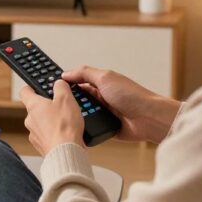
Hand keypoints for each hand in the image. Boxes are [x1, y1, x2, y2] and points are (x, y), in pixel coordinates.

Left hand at [20, 79, 84, 155]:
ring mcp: (34, 134)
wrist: (66, 152)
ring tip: (66, 122)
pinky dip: (54, 134)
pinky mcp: (40, 145)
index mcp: (33, 105)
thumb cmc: (64, 127)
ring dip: (51, 121)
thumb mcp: (66, 99)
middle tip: (61, 105)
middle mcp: (30, 120)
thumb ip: (61, 87)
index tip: (37, 86)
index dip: (31, 87)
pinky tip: (65, 134)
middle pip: (35, 108)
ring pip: (41, 123)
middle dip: (47, 106)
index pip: (25, 91)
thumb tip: (59, 83)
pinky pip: (46, 136)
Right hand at [60, 65, 180, 143]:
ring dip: (78, 116)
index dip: (66, 85)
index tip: (53, 88)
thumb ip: (84, 73)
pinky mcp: (105, 128)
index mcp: (100, 83)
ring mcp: (103, 113)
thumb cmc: (132, 95)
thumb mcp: (105, 77)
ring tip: (70, 116)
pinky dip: (85, 128)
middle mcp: (101, 98)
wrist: (148, 118)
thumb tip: (66, 74)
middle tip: (60, 104)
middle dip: (70, 102)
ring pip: (81, 115)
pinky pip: (90, 128)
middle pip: (78, 100)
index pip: (78, 82)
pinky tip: (79, 128)